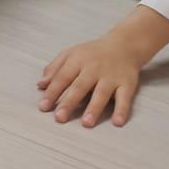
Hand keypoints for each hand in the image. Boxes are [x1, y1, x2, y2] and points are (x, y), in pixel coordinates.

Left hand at [37, 8, 168, 126]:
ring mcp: (111, 77)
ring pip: (101, 93)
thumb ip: (54, 69)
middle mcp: (94, 69)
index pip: (62, 77)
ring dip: (94, 108)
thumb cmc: (92, 53)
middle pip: (80, 87)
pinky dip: (122, 110)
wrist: (123, 45)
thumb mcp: (70, 54)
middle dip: (69, 102)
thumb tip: (40, 85)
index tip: (43, 106)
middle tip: (59, 117)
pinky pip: (125, 98)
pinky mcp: (127, 84)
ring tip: (86, 123)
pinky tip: (117, 122)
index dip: (52, 92)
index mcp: (77, 61)